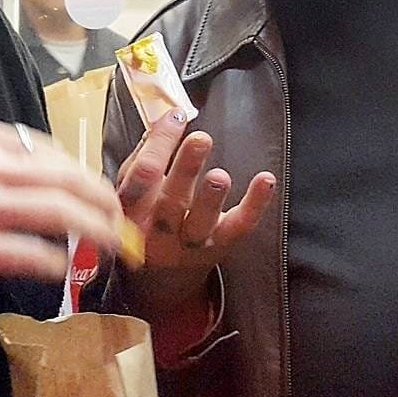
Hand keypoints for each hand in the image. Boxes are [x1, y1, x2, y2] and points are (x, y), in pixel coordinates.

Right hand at [0, 116, 122, 283]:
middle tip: (121, 221)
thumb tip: (54, 174)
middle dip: (103, 203)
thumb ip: (2, 154)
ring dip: (93, 231)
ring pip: (56, 214)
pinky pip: (27, 254)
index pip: (55, 153)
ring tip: (111, 245)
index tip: (102, 193)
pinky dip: (54, 261)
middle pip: (66, 181)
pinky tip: (64, 268)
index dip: (87, 176)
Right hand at [115, 108, 275, 311]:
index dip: (158, 146)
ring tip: (219, 176)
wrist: (162, 280)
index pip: (141, 178)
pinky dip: (255, 205)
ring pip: (201, 222)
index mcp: (132, 212)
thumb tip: (167, 117)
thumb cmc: (147, 220)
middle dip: (186, 170)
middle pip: (170, 202)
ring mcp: (190, 243)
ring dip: (211, 198)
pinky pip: (239, 227)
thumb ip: (145, 155)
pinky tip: (265, 180)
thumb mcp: (134, 192)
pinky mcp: (220, 247)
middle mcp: (158, 232)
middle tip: (200, 140)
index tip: (176, 116)